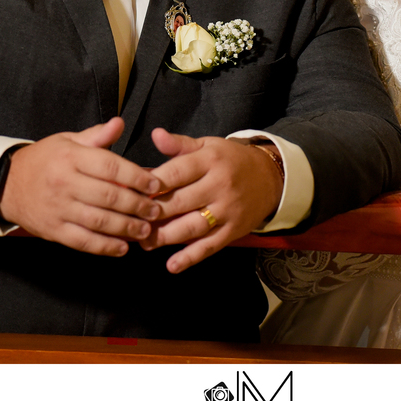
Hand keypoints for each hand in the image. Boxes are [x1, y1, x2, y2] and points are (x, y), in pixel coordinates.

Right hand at [0, 117, 163, 256]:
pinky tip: (122, 248)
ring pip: (98, 221)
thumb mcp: (67, 141)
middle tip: (156, 211)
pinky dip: (104, 247)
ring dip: (126, 228)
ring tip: (145, 230)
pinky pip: (83, 241)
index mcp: (70, 157)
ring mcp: (58, 208)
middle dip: (137, 205)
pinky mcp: (53, 230)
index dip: (136, 176)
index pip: (110, 166)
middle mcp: (64, 182)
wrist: (6, 184)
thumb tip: (120, 123)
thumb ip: (96, 136)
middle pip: (108, 196)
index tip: (154, 184)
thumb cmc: (44, 160)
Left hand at [139, 129, 283, 273]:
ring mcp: (227, 210)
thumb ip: (179, 144)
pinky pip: (210, 246)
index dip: (152, 183)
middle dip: (153, 213)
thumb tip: (156, 135)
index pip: (177, 172)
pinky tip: (172, 265)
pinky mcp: (233, 230)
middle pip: (181, 201)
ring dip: (166, 237)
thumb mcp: (208, 145)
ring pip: (193, 226)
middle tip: (130, 221)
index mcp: (210, 160)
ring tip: (144, 242)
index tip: (131, 192)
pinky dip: (191, 257)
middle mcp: (219, 185)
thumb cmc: (230, 160)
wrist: (270, 178)